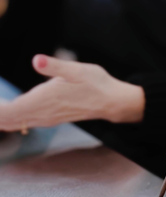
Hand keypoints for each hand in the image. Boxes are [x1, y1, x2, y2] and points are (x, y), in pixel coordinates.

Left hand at [0, 54, 144, 131]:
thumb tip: (36, 60)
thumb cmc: (96, 84)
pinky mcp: (52, 118)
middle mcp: (44, 112)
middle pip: (9, 120)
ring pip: (16, 123)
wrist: (112, 102)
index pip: (10, 111)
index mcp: (45, 99)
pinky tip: (8, 116)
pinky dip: (12, 120)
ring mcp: (48, 117)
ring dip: (2, 118)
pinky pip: (26, 123)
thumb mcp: (78, 70)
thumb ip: (55, 66)